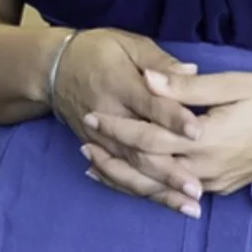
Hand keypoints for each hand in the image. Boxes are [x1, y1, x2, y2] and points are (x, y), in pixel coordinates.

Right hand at [49, 29, 205, 213]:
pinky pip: (118, 175)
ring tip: (188, 207)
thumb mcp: (129, 44)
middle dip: (169, 171)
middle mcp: (110, 115)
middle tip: (196, 189)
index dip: (174, 119)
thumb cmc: (98, 50)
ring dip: (159, 189)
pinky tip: (164, 204)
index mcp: (120, 84)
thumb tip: (192, 72)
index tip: (199, 133)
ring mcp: (100, 137)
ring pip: (131, 168)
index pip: (150, 104)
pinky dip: (140, 191)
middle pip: (141, 147)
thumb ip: (159, 61)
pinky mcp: (96, 149)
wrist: (53, 68)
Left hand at [84, 70, 251, 200]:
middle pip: (146, 169)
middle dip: (112, 156)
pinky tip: (138, 179)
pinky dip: (151, 186)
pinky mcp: (221, 187)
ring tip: (97, 166)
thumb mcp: (236, 84)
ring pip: (159, 186)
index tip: (94, 115)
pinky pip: (177, 191)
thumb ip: (190, 87)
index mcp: (206, 139)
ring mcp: (213, 182)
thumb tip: (150, 78)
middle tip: (83, 143)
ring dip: (126, 176)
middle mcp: (205, 168)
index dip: (119, 127)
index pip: (149, 137)